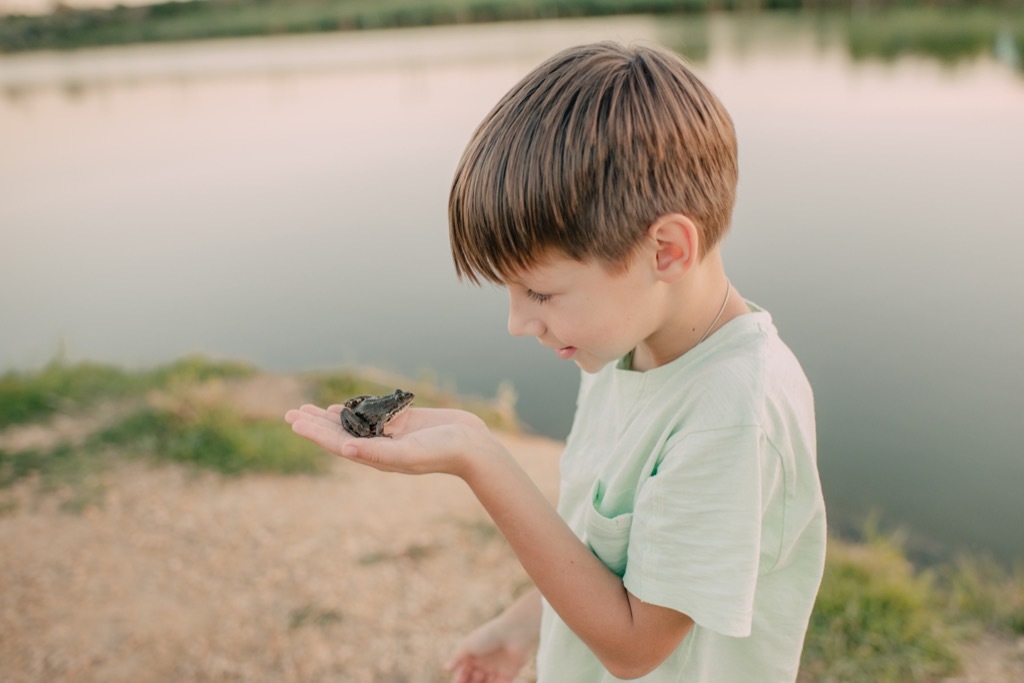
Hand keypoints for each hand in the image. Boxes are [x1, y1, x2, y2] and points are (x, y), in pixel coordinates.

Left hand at [284, 403, 493, 477]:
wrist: (474, 447)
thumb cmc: (443, 452)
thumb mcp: (408, 453)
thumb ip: (377, 452)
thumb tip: (346, 449)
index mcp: (377, 457)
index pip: (338, 443)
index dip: (315, 433)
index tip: (294, 422)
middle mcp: (380, 445)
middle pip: (339, 432)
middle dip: (315, 423)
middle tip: (290, 413)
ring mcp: (392, 433)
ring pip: (354, 422)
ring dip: (331, 416)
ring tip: (308, 410)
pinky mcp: (405, 420)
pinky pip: (374, 413)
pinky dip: (357, 408)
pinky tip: (344, 405)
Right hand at [445, 618, 533, 682]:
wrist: (514, 633)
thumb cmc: (488, 635)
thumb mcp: (468, 645)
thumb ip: (457, 657)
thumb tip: (446, 668)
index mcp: (474, 654)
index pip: (463, 671)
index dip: (459, 679)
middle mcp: (484, 663)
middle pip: (473, 680)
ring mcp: (496, 669)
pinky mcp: (508, 675)